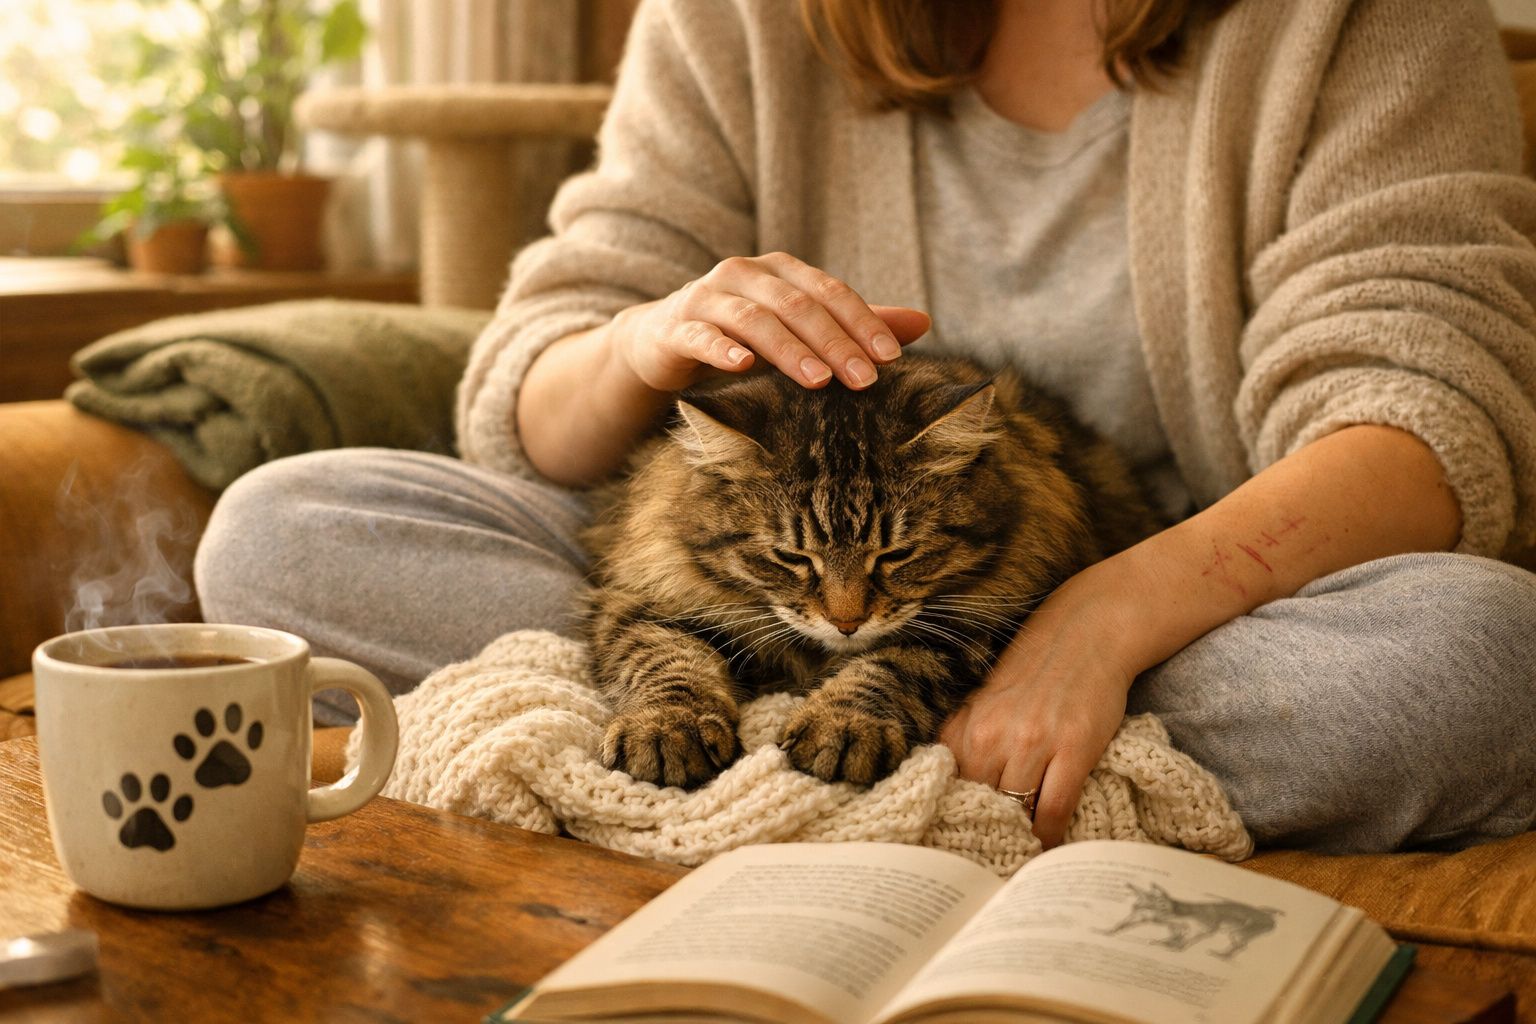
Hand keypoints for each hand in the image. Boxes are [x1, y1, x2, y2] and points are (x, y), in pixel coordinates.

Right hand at [611, 251, 929, 392]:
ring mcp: (707, 298)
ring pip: (754, 319)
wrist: (663, 342)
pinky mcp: (676, 326)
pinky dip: (721, 348)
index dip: (861, 322)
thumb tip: (923, 323)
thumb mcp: (798, 328)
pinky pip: (701, 335)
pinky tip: (741, 366)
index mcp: (780, 271)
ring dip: (788, 350)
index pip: (829, 291)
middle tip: (863, 380)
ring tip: (817, 381)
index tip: (891, 358)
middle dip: (834, 342)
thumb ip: (852, 325)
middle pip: (797, 305)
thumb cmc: (742, 336)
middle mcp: (744, 275)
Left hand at [938, 570, 1142, 848]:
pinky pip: (1054, 809)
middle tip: (993, 857)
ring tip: (1022, 855)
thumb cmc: (1036, 670)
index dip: (957, 819)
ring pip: (1016, 811)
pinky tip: (1050, 846)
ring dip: (1019, 838)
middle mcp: (992, 735)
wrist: (1087, 633)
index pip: (951, 790)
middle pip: (981, 805)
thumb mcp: (986, 700)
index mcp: (966, 725)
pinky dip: (1050, 834)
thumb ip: (965, 738)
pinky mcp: (1073, 748)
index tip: (961, 844)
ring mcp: (1033, 742)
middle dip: (986, 833)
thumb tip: (947, 788)